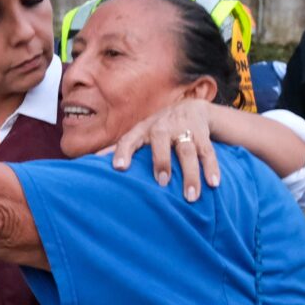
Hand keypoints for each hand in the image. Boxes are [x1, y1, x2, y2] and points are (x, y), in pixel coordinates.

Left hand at [105, 98, 219, 200]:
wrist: (194, 107)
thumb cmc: (159, 128)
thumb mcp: (140, 134)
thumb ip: (120, 148)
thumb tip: (90, 162)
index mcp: (143, 129)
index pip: (129, 138)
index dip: (123, 151)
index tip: (119, 168)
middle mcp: (162, 126)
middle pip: (160, 141)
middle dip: (162, 161)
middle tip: (162, 182)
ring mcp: (184, 128)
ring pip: (188, 150)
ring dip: (191, 173)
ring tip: (191, 196)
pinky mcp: (203, 133)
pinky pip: (208, 152)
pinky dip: (212, 168)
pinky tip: (214, 184)